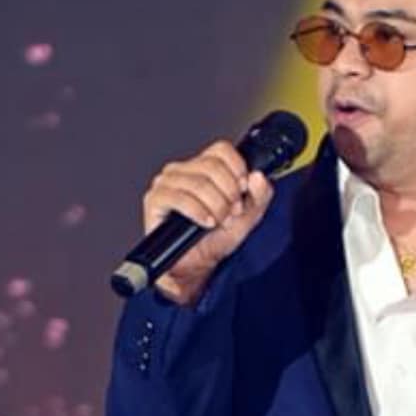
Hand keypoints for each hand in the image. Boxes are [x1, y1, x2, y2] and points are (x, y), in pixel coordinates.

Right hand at [141, 140, 274, 303]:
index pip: (221, 150)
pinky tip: (206, 222)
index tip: (243, 190)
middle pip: (212, 166)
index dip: (237, 169)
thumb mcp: (247, 217)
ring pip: (199, 183)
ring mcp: (167, 183)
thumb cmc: (215, 239)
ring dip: (216, 206)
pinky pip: (179, 197)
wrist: (197, 265)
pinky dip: (198, 211)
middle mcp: (183, 171)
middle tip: (232, 213)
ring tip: (219, 221)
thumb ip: (260, 196)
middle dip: (229, 194)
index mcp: (203, 168)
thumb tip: (257, 177)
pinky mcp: (156, 199)